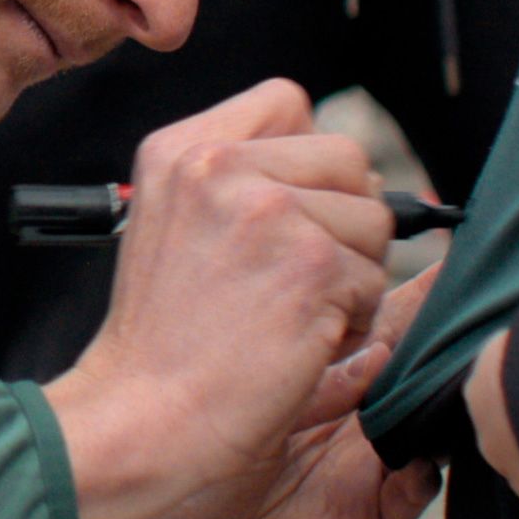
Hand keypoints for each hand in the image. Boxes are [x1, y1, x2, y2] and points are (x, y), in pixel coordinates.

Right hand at [46, 80, 395, 518]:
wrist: (144, 418)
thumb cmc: (165, 342)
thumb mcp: (171, 223)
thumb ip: (238, 177)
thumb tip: (347, 172)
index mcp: (180, 149)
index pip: (288, 101)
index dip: (306, 159)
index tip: (282, 213)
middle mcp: (220, 166)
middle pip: (348, 157)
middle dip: (341, 219)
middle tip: (288, 276)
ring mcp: (268, 212)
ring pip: (374, 220)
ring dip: (351, 274)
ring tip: (287, 312)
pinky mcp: (312, 265)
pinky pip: (375, 280)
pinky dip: (350, 322)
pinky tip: (296, 342)